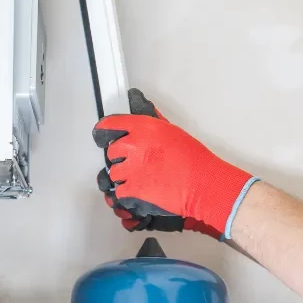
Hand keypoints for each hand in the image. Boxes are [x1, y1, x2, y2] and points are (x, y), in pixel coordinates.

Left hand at [92, 89, 256, 238]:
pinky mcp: (132, 189)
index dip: (103, 131)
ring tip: (141, 180)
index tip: (100, 135)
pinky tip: (140, 192)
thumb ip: (153, 124)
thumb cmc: (194, 159)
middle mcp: (133, 146)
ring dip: (123, 178)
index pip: (111, 125)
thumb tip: (143, 108)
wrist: (202, 184)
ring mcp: (130, 169)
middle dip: (120, 159)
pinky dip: (126, 194)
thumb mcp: (172, 132)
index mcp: (144, 128)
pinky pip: (119, 192)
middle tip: (134, 164)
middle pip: (111, 152)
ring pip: (114, 174)